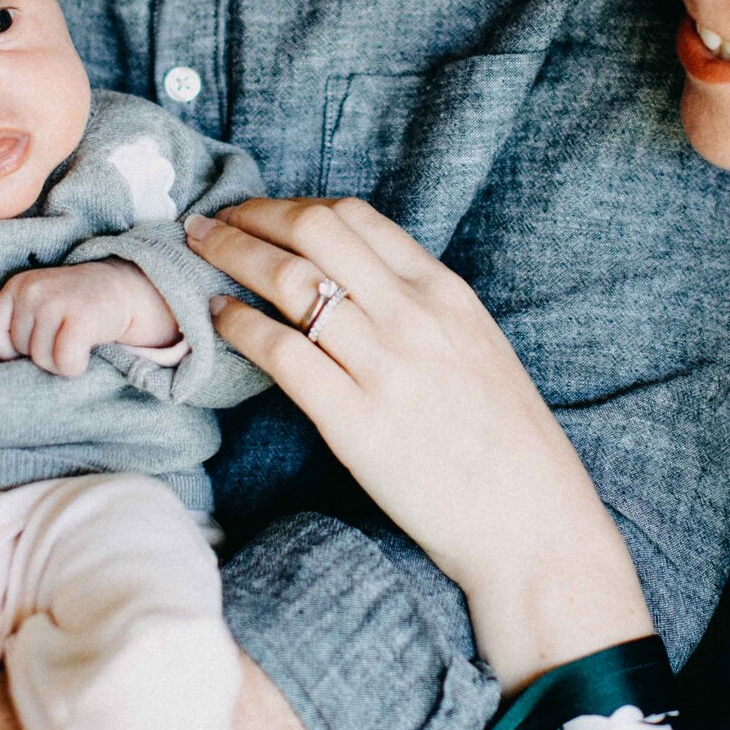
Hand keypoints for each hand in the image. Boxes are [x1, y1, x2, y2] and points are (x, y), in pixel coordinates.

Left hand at [0, 259, 179, 375]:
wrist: (122, 288)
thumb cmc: (74, 304)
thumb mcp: (36, 306)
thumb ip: (7, 325)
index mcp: (16, 286)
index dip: (6, 349)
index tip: (29, 348)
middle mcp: (32, 290)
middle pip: (19, 349)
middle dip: (40, 354)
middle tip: (63, 337)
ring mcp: (56, 302)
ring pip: (42, 360)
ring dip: (60, 362)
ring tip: (75, 342)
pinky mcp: (81, 318)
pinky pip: (65, 363)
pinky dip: (76, 367)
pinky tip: (87, 350)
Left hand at [197, 199, 653, 689]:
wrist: (531, 523)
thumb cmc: (504, 443)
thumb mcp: (475, 347)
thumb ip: (422, 308)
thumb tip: (357, 283)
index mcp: (445, 293)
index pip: (355, 218)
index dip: (293, 206)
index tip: (258, 213)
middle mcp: (413, 316)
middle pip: (313, 232)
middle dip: (250, 217)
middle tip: (210, 222)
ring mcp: (384, 366)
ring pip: (289, 281)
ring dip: (231, 258)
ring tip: (198, 255)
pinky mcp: (355, 422)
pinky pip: (281, 353)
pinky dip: (239, 325)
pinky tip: (218, 319)